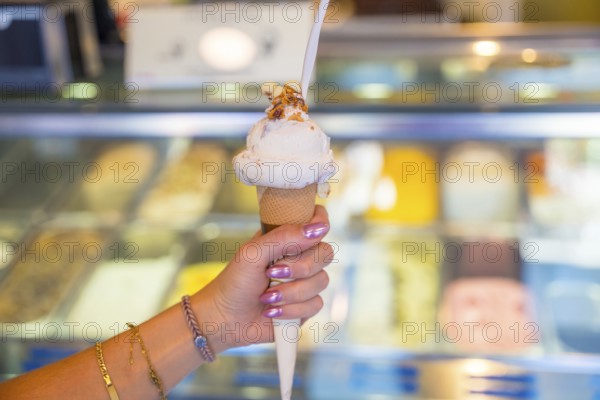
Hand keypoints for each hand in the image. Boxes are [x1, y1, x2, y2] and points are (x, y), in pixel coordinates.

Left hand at [193, 205, 332, 350]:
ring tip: (266, 297)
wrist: (225, 319)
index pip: (318, 219)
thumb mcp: (253, 253)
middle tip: (273, 272)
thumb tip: (318, 229)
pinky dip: (291, 309)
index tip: (313, 233)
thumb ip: (285, 237)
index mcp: (287, 238)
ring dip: (291, 292)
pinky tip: (272, 311)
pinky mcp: (306, 306)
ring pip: (321, 281)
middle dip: (301, 267)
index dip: (320, 223)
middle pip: (325, 252)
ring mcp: (305, 282)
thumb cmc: (234, 282)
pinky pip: (315, 304)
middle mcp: (300, 257)